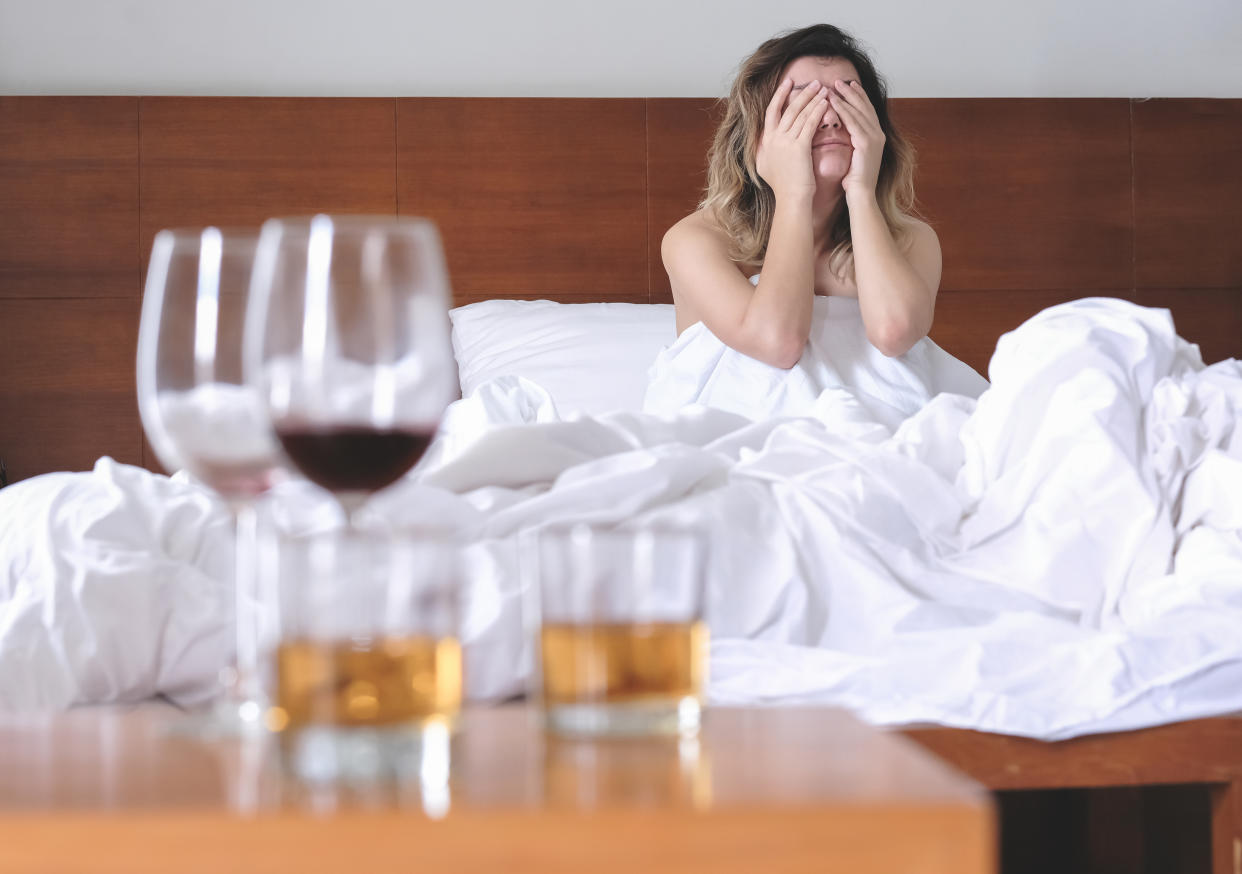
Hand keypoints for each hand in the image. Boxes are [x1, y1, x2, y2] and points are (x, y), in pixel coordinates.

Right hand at [756, 77, 830, 201]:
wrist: (790, 198)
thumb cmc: (782, 186)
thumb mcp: (765, 166)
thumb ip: (762, 151)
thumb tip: (760, 142)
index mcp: (765, 141)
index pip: (771, 112)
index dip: (779, 96)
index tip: (788, 83)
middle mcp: (773, 139)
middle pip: (787, 109)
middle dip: (801, 93)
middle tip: (814, 82)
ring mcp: (785, 142)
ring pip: (800, 114)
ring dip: (813, 99)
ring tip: (824, 89)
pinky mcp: (799, 147)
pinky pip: (809, 124)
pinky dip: (817, 111)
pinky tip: (826, 103)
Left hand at [828, 80, 885, 196]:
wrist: (861, 195)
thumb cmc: (855, 181)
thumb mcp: (854, 156)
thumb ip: (853, 142)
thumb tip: (845, 132)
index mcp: (876, 136)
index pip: (867, 111)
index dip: (858, 97)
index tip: (849, 85)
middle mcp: (878, 134)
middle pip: (864, 106)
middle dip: (852, 92)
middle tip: (839, 80)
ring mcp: (874, 138)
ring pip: (858, 111)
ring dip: (845, 97)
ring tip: (833, 86)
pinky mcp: (867, 143)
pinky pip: (853, 122)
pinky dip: (843, 110)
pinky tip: (833, 102)